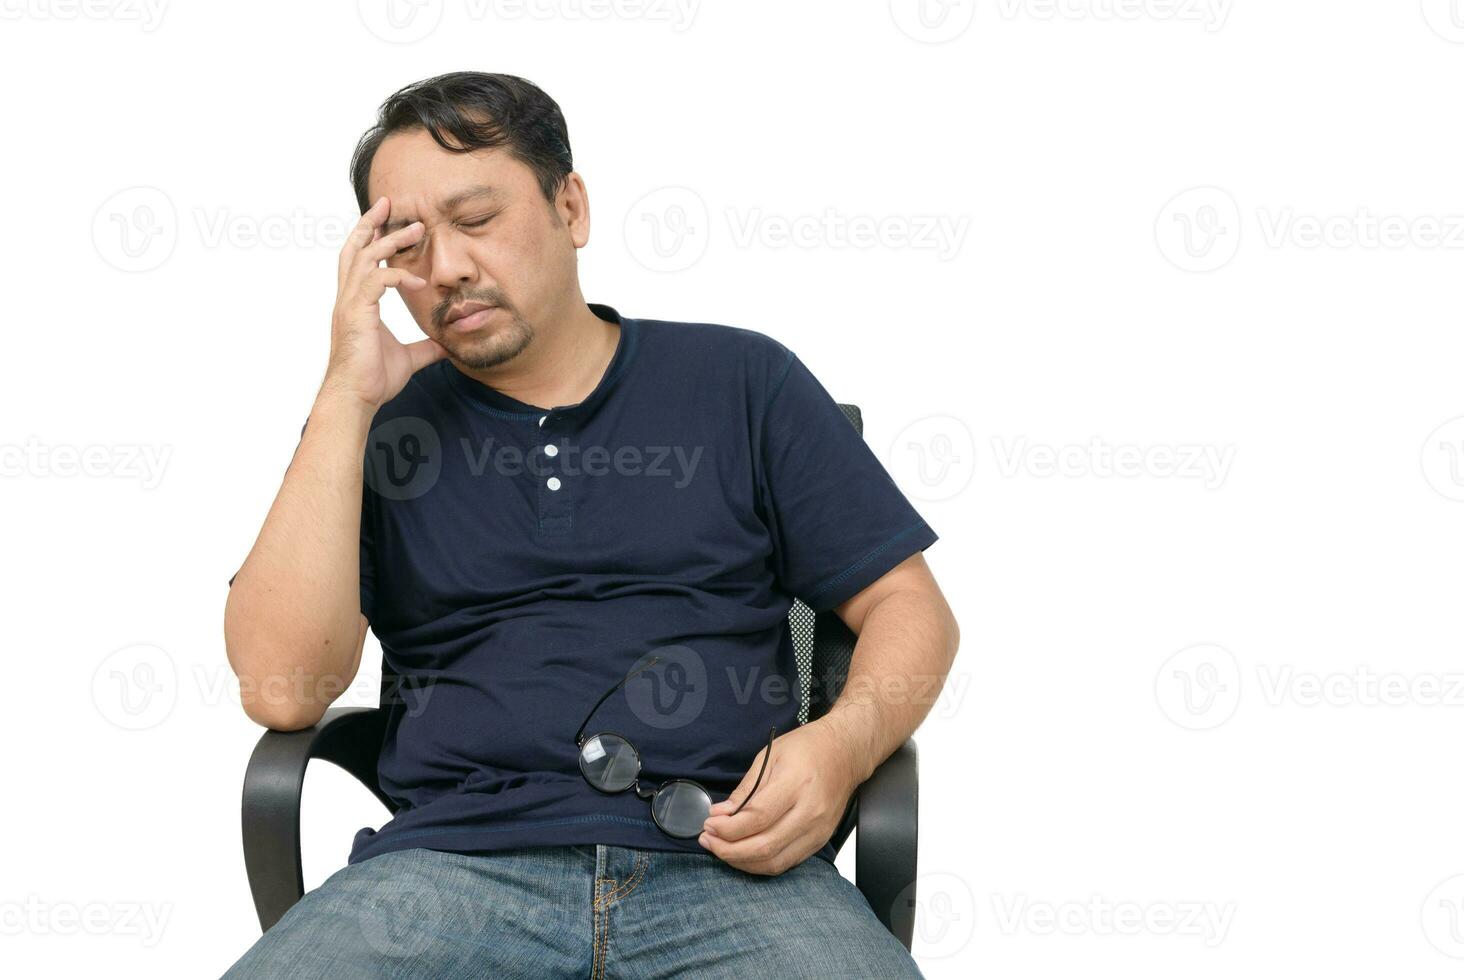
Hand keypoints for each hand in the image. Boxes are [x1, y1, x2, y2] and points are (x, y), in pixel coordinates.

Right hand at [322, 196, 446, 407]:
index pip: (359, 259)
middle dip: (373, 222)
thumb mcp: (409, 358)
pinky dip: (399, 276)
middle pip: (355, 247)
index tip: (386, 216)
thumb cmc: (374, 380)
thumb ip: (425, 348)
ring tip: (416, 229)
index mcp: (356, 303)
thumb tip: (446, 345)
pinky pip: (377, 281)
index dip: (369, 235)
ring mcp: (350, 303)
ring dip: (391, 240)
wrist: (356, 398)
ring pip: (366, 257)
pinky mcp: (357, 313)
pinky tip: (419, 282)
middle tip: (391, 202)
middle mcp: (349, 297)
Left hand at [697, 718, 862, 875]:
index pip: (756, 818)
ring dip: (741, 861)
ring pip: (774, 862)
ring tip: (721, 849)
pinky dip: (760, 863)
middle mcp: (810, 812)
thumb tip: (721, 815)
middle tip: (708, 840)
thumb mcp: (770, 756)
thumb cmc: (808, 748)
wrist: (846, 752)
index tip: (709, 824)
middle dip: (728, 849)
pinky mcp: (819, 841)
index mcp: (796, 784)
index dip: (727, 828)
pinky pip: (786, 863)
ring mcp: (817, 830)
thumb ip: (744, 789)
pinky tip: (743, 853)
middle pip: (764, 846)